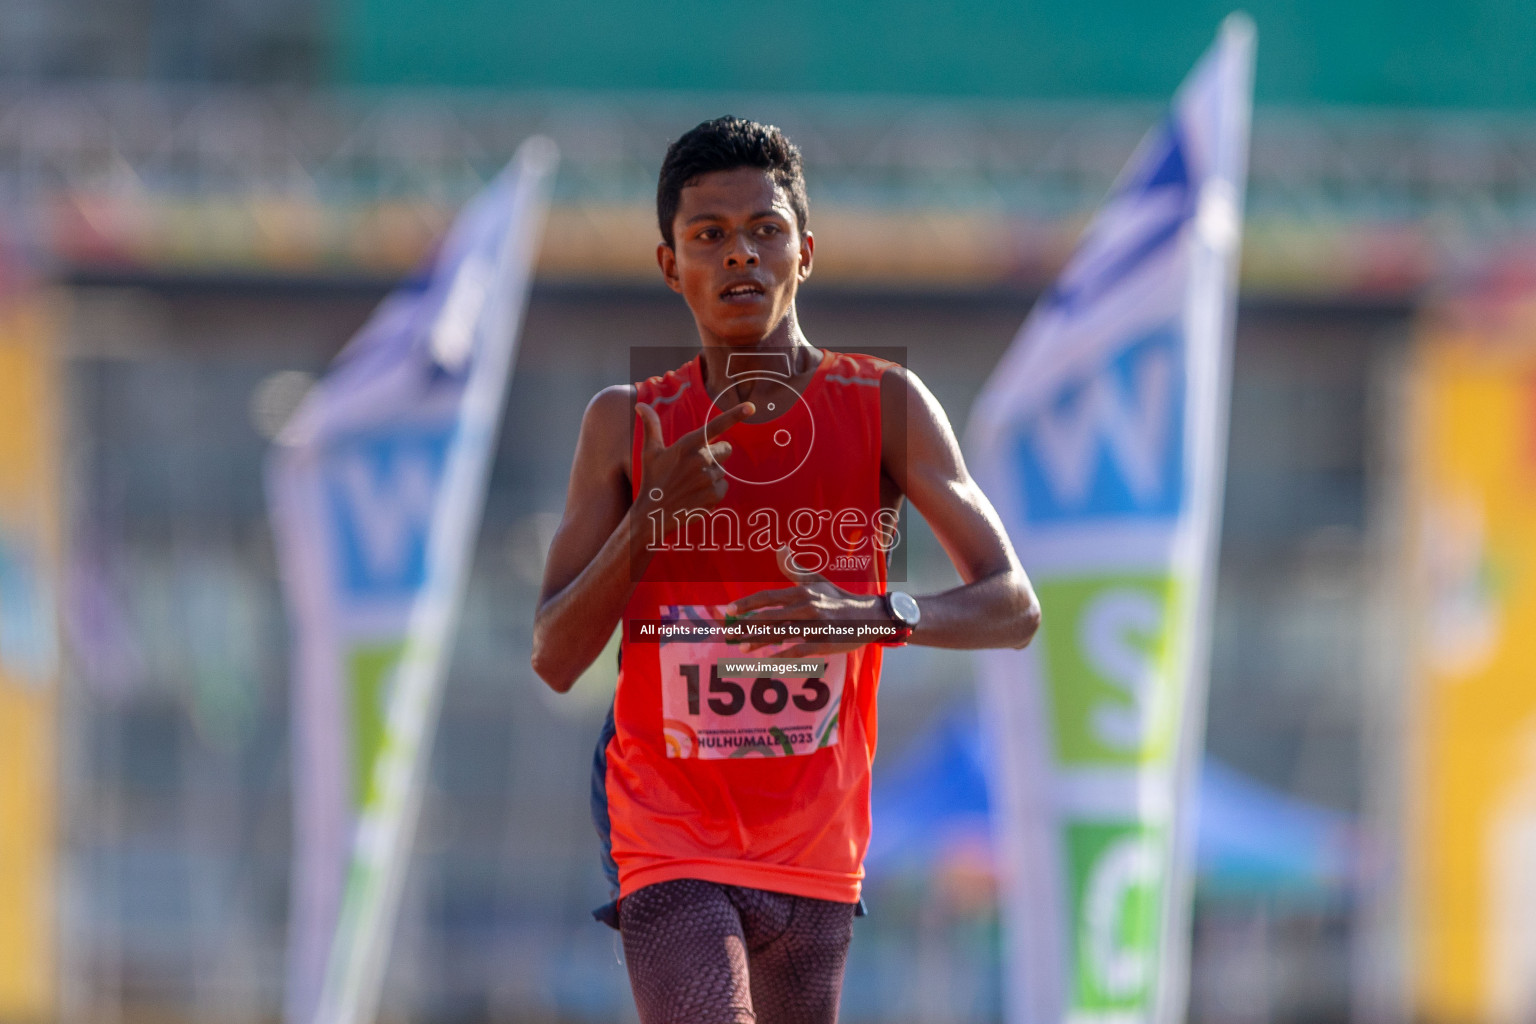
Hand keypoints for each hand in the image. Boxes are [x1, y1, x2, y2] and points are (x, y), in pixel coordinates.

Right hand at [634, 400, 754, 536]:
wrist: (653, 514)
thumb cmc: (652, 480)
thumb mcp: (650, 452)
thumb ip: (651, 426)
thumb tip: (640, 404)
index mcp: (686, 445)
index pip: (715, 426)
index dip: (734, 415)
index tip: (750, 407)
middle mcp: (700, 460)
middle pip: (725, 449)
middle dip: (715, 456)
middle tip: (694, 467)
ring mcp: (708, 478)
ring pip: (722, 470)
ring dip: (711, 475)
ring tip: (691, 484)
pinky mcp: (714, 495)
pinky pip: (723, 486)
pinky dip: (713, 490)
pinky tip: (696, 495)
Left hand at [726, 547, 884, 655]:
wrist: (868, 616)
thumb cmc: (837, 598)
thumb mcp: (817, 581)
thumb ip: (794, 568)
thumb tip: (780, 547)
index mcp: (802, 592)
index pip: (768, 596)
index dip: (747, 603)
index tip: (730, 611)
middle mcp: (807, 606)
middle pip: (770, 617)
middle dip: (747, 626)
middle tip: (730, 634)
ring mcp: (816, 625)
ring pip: (782, 634)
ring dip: (759, 642)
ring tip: (743, 649)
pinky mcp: (825, 642)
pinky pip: (799, 650)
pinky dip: (783, 657)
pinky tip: (770, 662)